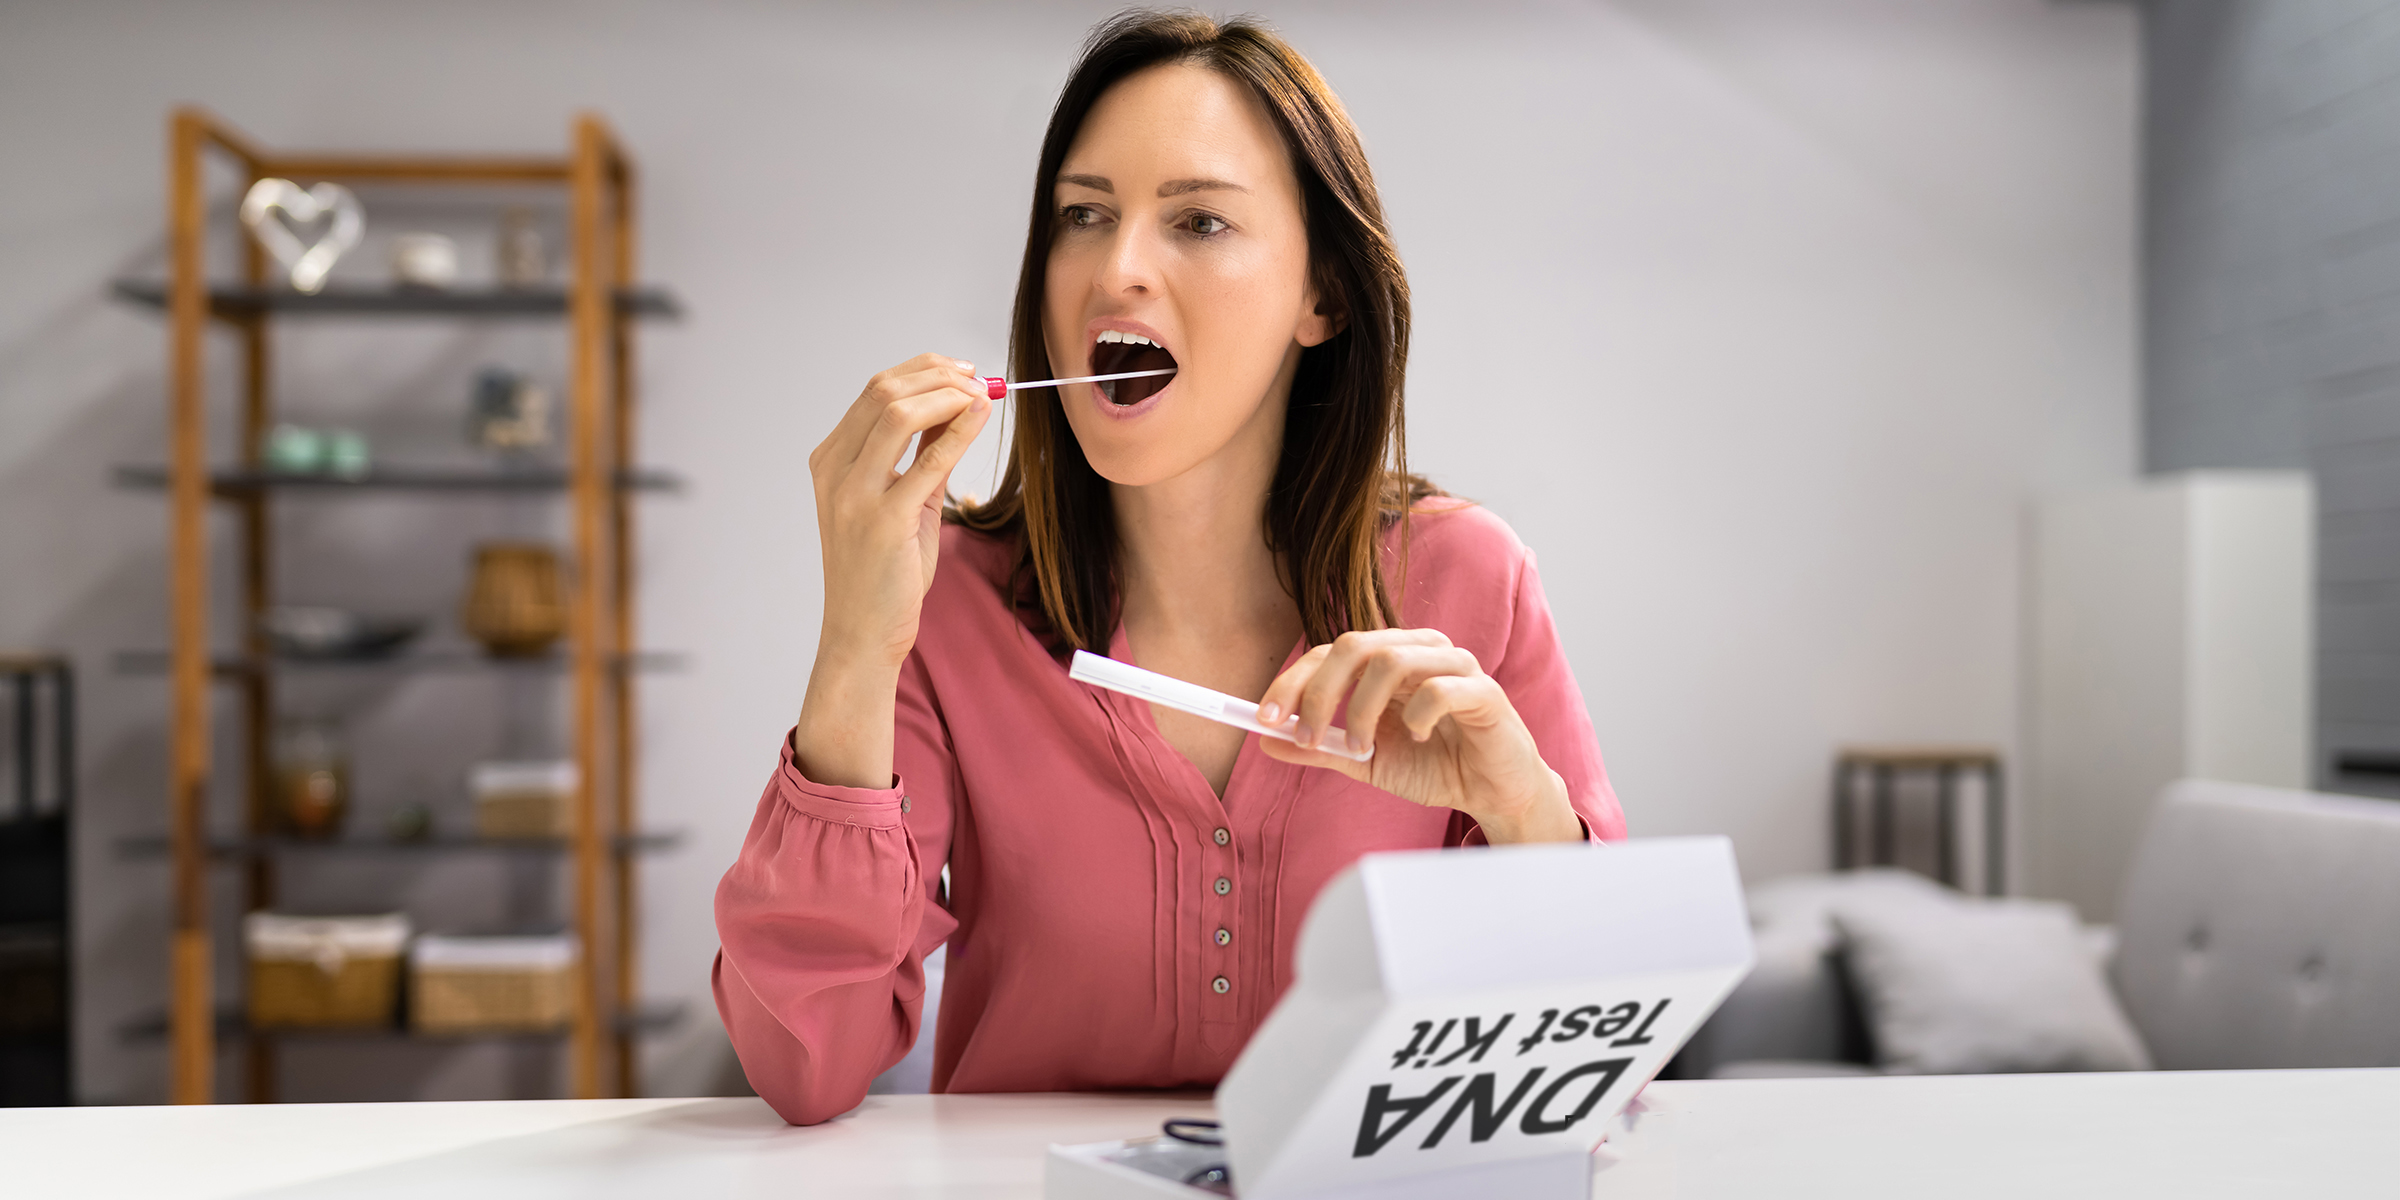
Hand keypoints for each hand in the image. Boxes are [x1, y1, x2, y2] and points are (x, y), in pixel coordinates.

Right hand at [795, 353, 992, 787]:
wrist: (861, 632)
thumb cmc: (882, 571)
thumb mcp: (900, 501)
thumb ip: (919, 456)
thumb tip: (954, 407)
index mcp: (830, 461)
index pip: (875, 391)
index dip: (923, 371)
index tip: (963, 372)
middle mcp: (834, 471)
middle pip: (885, 392)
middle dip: (939, 375)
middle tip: (980, 380)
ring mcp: (854, 494)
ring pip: (899, 412)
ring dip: (948, 394)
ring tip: (982, 396)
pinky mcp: (883, 519)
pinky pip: (927, 459)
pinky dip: (959, 429)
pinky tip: (981, 416)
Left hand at [1256, 629, 1582, 843]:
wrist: (1493, 793)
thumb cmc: (1434, 766)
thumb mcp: (1365, 761)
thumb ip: (1320, 747)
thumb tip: (1265, 741)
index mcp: (1388, 658)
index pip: (1330, 652)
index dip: (1292, 682)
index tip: (1265, 719)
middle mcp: (1419, 650)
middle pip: (1354, 645)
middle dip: (1319, 692)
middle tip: (1307, 736)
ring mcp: (1454, 666)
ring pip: (1391, 661)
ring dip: (1362, 710)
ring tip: (1361, 748)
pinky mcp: (1485, 692)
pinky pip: (1440, 689)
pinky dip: (1416, 716)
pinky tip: (1417, 739)